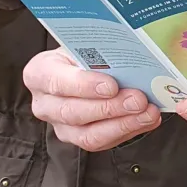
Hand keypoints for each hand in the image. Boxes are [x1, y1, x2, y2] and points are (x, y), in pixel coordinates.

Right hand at [23, 48, 160, 150]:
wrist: (80, 67)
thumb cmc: (82, 53)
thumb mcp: (85, 44)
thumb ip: (100, 51)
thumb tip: (133, 54)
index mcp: (39, 73)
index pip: (56, 82)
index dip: (84, 85)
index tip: (111, 85)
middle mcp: (44, 104)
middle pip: (74, 113)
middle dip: (110, 108)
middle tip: (138, 100)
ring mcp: (60, 126)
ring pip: (89, 135)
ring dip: (123, 124)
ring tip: (148, 113)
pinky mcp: (79, 139)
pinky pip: (104, 141)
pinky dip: (129, 130)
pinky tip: (147, 119)